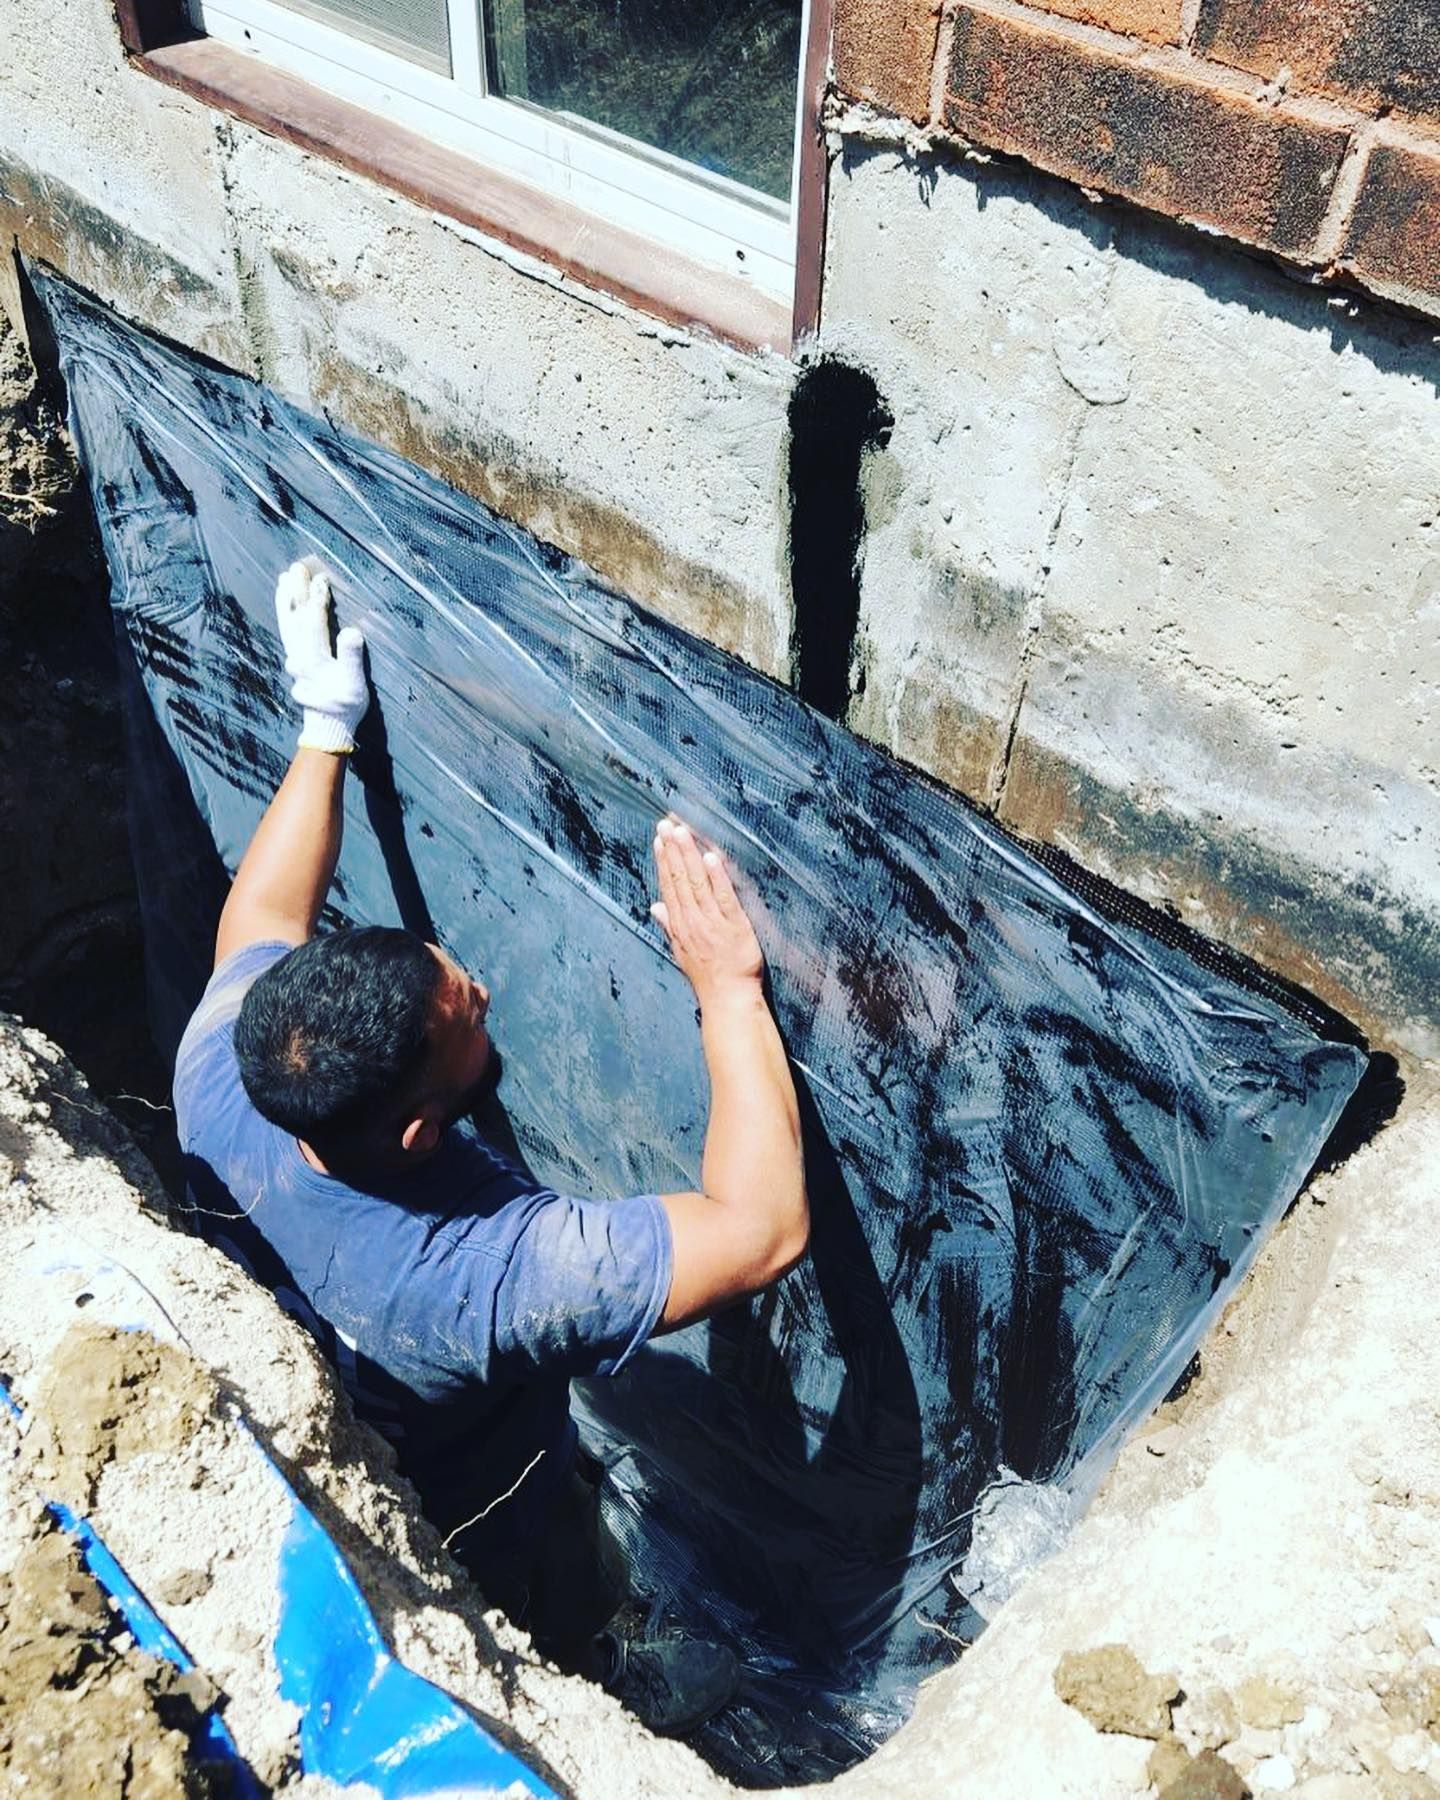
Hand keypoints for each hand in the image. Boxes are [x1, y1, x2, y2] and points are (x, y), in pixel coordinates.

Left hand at [274, 557, 367, 753]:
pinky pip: (287, 632)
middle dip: (296, 592)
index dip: (317, 599)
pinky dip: (286, 615)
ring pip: (286, 623)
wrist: (328, 726)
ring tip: (284, 578)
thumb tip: (351, 632)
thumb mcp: (354, 684)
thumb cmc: (345, 704)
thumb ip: (351, 657)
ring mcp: (294, 658)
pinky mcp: (295, 661)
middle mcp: (299, 656)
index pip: (313, 621)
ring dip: (286, 600)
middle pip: (294, 617)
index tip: (322, 579)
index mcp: (314, 658)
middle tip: (297, 568)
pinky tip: (287, 604)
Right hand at [650, 816, 762, 1002]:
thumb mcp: (682, 951)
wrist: (728, 999)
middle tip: (665, 825)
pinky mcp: (733, 927)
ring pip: (697, 884)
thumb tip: (655, 907)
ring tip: (681, 832)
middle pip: (679, 880)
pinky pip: (723, 898)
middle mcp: (692, 921)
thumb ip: (669, 926)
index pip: (669, 886)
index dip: (663, 861)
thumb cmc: (708, 976)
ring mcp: (711, 923)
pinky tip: (710, 857)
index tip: (659, 839)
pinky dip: (716, 877)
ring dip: (688, 856)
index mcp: (681, 926)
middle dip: (672, 850)